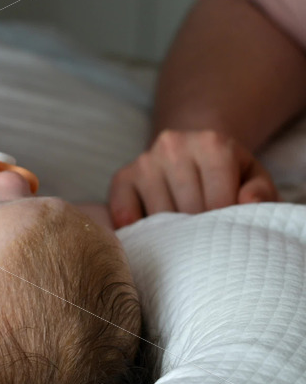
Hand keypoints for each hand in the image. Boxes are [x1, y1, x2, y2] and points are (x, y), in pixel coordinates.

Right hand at [108, 129, 277, 227]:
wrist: (195, 151)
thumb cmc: (229, 174)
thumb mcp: (254, 178)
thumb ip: (262, 192)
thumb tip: (248, 202)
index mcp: (212, 144)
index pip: (218, 203)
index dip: (225, 227)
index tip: (227, 233)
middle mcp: (174, 145)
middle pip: (187, 210)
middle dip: (199, 231)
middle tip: (206, 239)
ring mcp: (145, 160)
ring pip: (158, 216)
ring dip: (171, 233)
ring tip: (183, 235)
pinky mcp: (124, 175)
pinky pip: (122, 209)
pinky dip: (131, 228)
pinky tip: (147, 235)